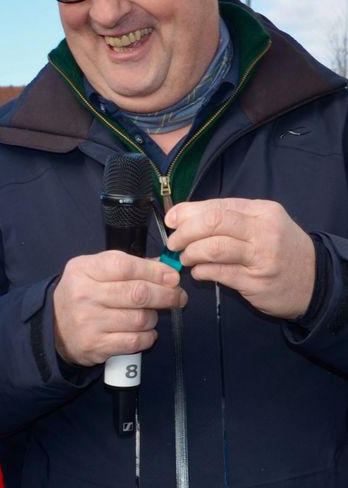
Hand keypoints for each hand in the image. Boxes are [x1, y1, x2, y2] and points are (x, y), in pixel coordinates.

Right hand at [53, 251, 186, 366]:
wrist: (53, 327)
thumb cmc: (81, 293)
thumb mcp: (92, 270)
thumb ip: (125, 265)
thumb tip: (164, 267)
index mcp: (83, 270)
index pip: (125, 267)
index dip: (154, 271)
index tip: (173, 277)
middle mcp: (84, 295)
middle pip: (137, 294)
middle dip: (166, 295)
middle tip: (178, 296)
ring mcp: (89, 322)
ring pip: (140, 319)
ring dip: (154, 317)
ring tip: (152, 314)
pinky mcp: (96, 346)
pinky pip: (135, 341)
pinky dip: (148, 336)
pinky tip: (145, 332)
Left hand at [165, 198, 314, 319]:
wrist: (316, 281)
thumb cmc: (279, 249)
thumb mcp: (261, 224)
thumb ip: (227, 218)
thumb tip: (182, 217)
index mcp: (261, 211)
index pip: (216, 205)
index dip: (187, 212)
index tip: (171, 220)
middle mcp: (263, 231)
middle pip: (213, 222)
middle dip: (184, 232)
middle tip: (174, 243)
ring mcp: (261, 257)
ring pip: (213, 248)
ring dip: (190, 254)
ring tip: (186, 258)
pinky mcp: (256, 281)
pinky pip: (218, 273)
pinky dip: (201, 272)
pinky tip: (199, 272)